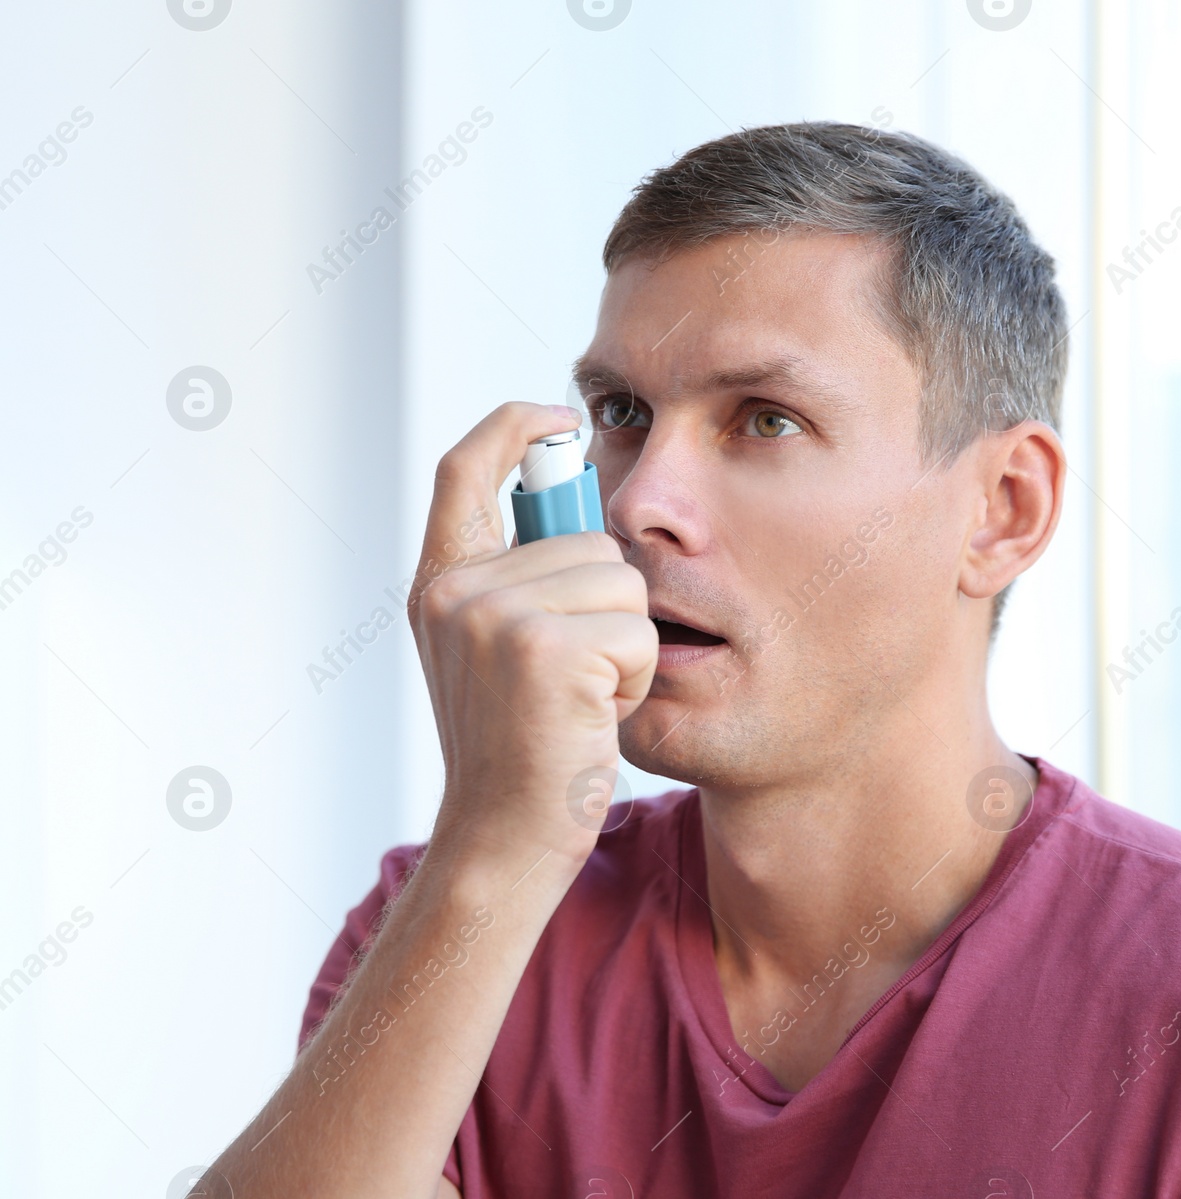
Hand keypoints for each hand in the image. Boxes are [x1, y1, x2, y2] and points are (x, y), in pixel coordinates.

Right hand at [407, 402, 657, 869]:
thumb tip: (575, 503)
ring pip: (622, 584)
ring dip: (626, 644)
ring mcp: (495, 616)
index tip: (558, 417)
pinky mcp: (546, 648)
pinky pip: (638, 629)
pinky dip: (636, 677)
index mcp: (440, 583)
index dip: (513, 428)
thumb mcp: (494, 652)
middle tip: (571, 678)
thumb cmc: (520, 748)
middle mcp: (457, 590)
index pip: (464, 469)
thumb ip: (517, 580)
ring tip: (580, 698)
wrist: (504, 839)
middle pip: (589, 541)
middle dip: (609, 606)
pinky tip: (595, 716)